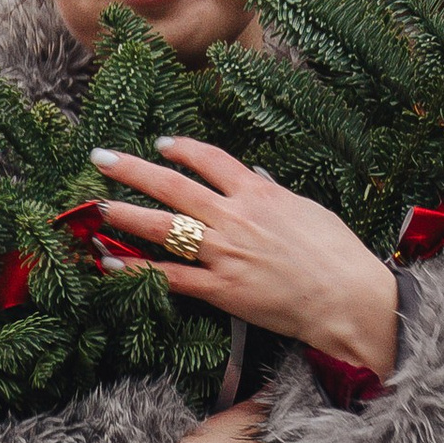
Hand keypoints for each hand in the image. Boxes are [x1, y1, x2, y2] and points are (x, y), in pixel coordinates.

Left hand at [96, 135, 399, 378]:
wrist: (347, 299)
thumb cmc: (337, 254)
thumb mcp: (308, 209)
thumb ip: (274, 195)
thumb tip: (254, 180)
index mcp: (258, 193)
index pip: (211, 159)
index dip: (182, 149)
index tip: (161, 144)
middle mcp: (234, 217)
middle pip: (174, 185)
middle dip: (133, 169)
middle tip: (100, 158)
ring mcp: (224, 253)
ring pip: (164, 228)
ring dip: (126, 215)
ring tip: (96, 206)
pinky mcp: (221, 289)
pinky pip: (171, 276)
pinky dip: (139, 269)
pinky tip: (111, 262)